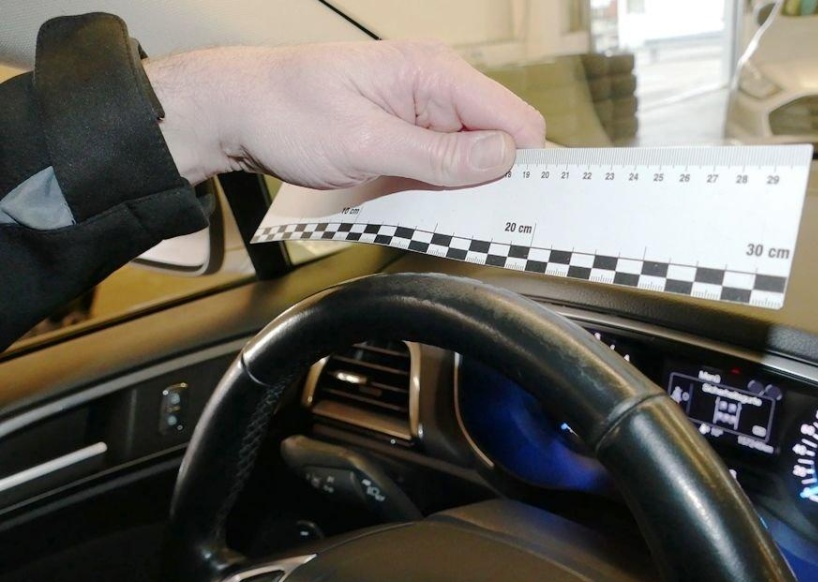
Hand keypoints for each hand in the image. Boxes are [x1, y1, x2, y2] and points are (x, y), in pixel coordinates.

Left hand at [146, 41, 545, 188]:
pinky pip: (442, 164)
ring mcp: (423, 110)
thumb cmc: (287, 112)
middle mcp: (437, 86)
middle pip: (499, 141)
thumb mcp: (365, 142)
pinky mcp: (408, 131)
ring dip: (457, 189)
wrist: (237, 111)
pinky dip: (434, 188)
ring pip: (472, 158)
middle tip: (459, 216)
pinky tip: (410, 200)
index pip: (516, 120)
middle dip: (489, 183)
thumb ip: (438, 155)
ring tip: (420, 206)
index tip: (513, 210)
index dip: (523, 166)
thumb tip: (504, 157)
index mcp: (435, 72)